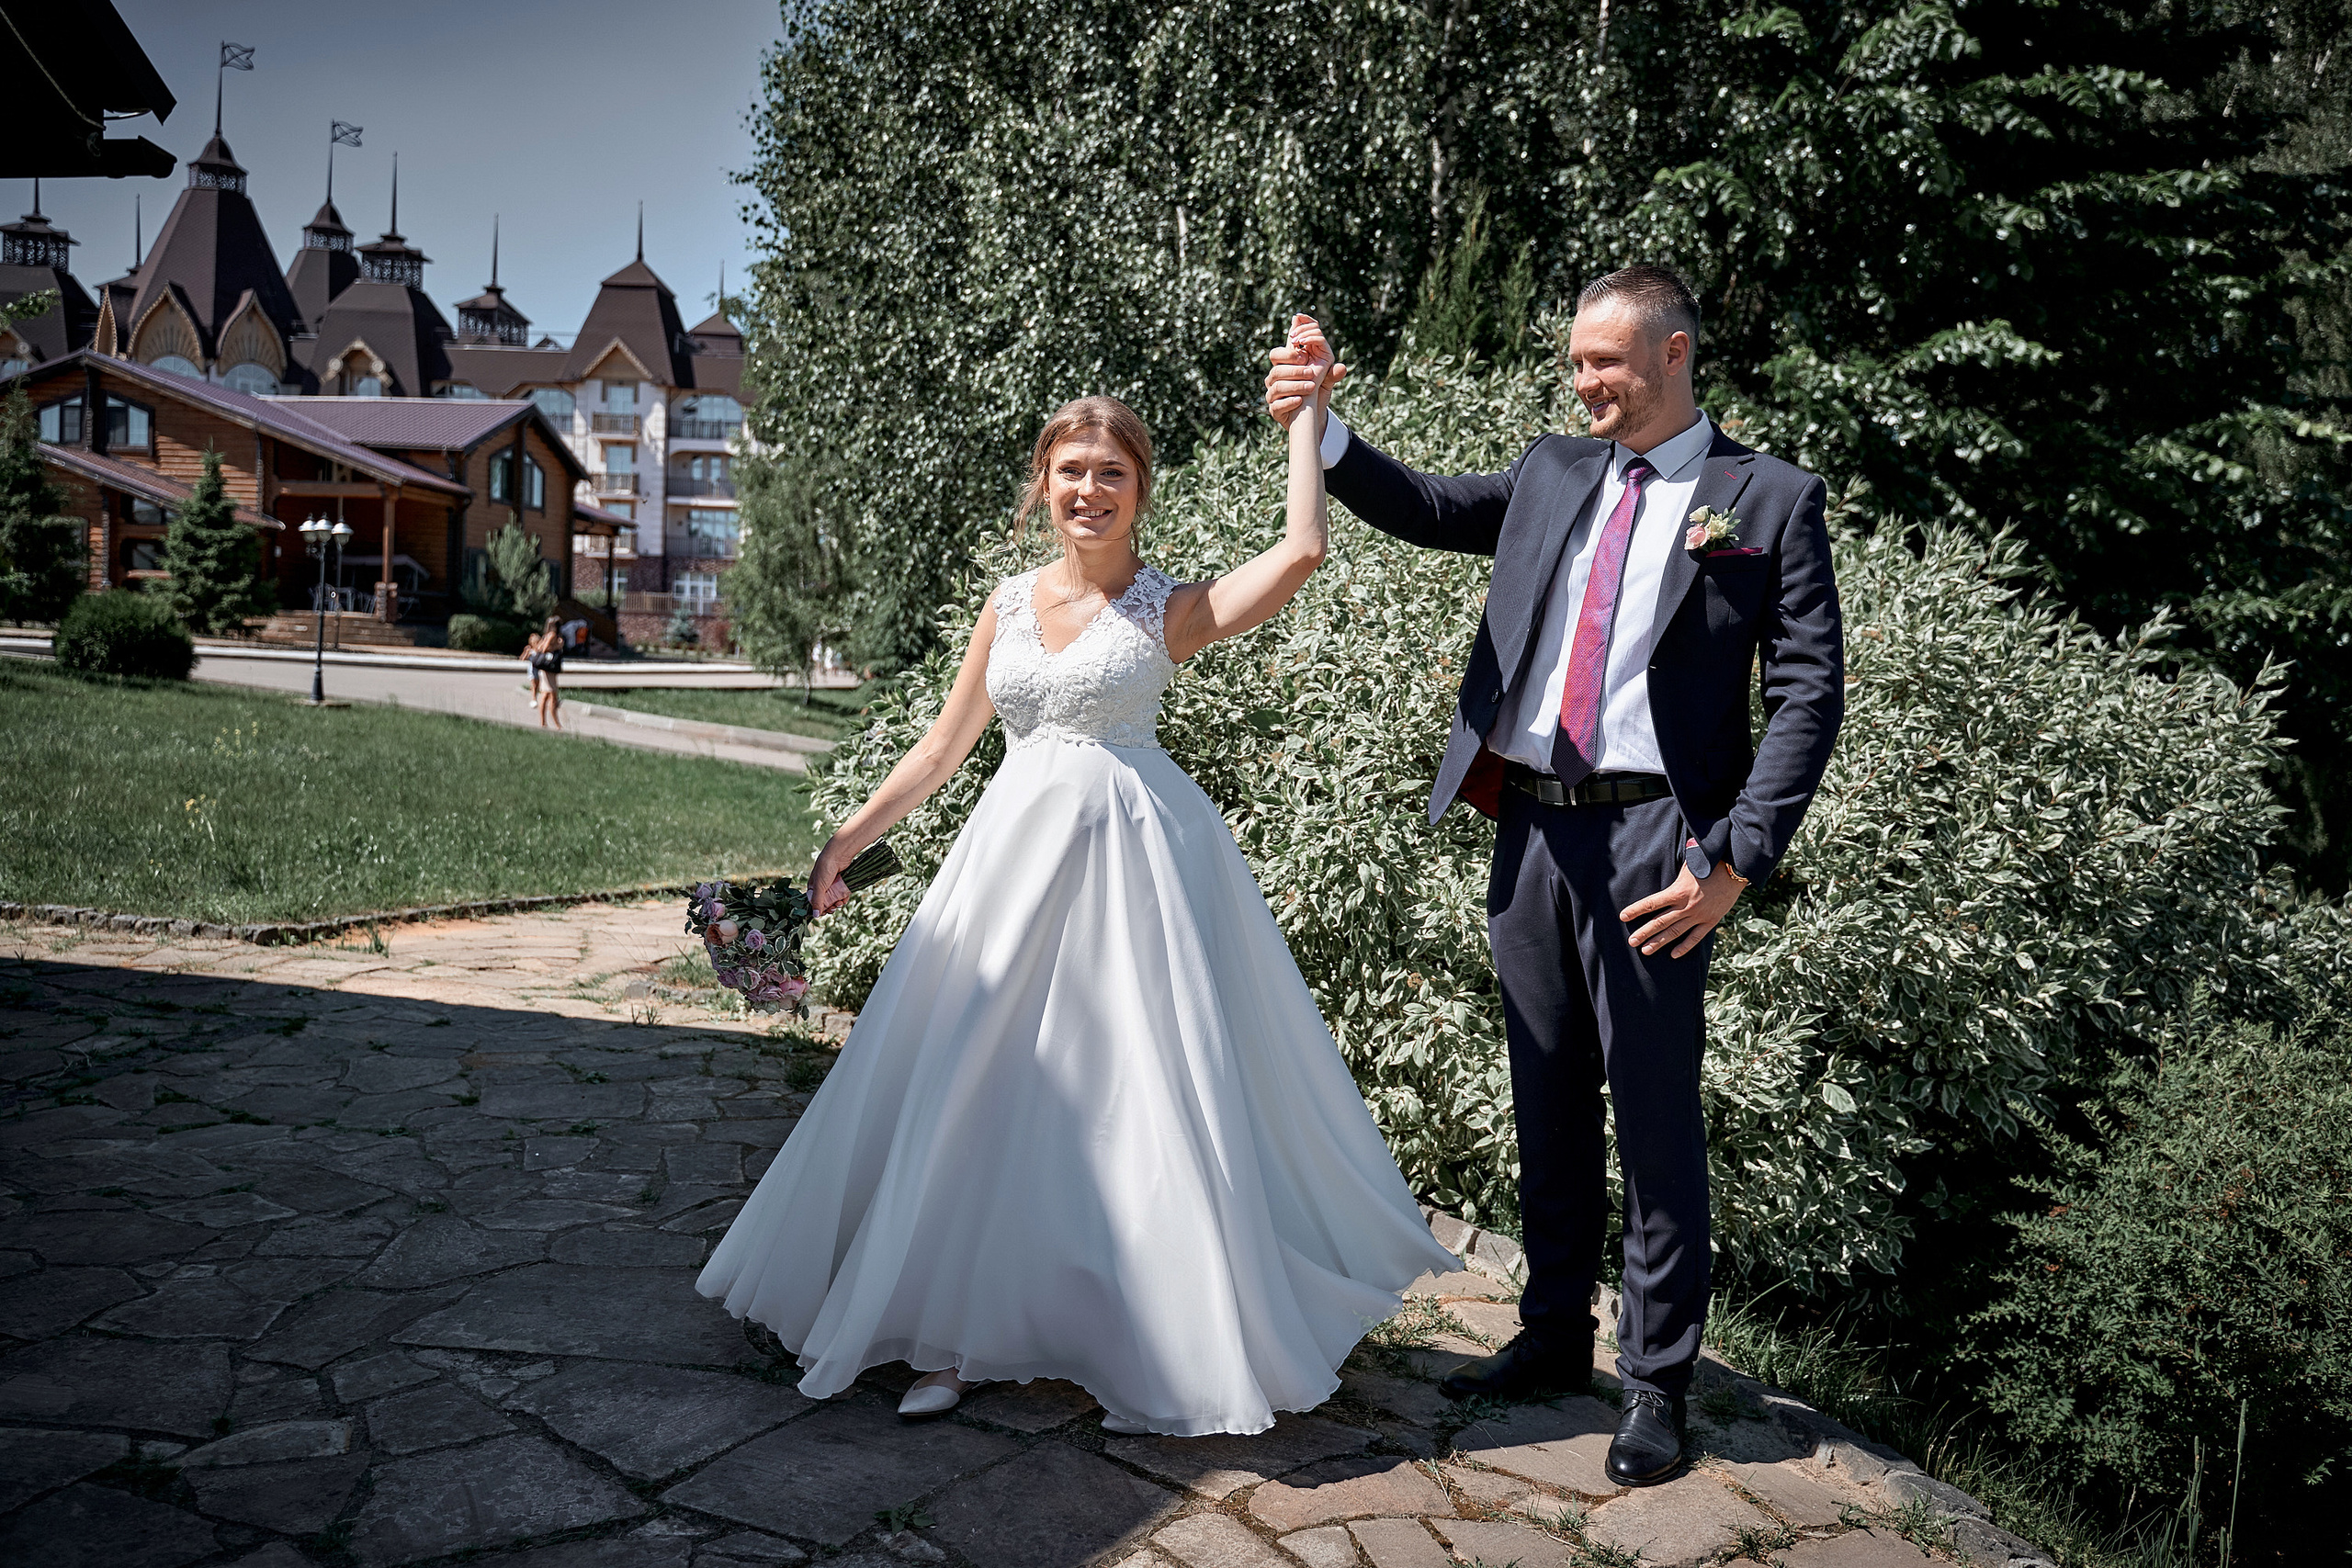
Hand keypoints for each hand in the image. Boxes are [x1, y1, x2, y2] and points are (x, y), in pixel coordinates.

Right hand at [808, 836, 854, 917]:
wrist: (838, 854)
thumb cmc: (825, 868)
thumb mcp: (820, 886)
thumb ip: (818, 901)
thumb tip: (815, 916)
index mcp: (813, 887)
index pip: (815, 902)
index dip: (820, 909)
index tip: (825, 913)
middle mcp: (822, 886)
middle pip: (826, 902)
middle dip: (830, 907)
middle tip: (834, 908)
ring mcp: (832, 885)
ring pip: (835, 899)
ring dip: (837, 903)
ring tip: (840, 903)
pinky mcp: (840, 883)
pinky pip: (842, 894)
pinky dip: (843, 898)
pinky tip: (844, 899)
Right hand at [1265, 313, 1346, 428]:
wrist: (1313, 416)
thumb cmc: (1317, 393)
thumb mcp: (1326, 381)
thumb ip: (1331, 372)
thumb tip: (1342, 367)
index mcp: (1286, 366)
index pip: (1277, 354)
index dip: (1288, 352)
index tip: (1304, 354)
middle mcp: (1276, 379)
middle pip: (1275, 369)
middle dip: (1293, 369)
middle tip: (1310, 372)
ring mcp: (1273, 394)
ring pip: (1277, 387)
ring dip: (1295, 385)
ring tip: (1311, 386)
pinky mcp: (1275, 410)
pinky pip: (1276, 405)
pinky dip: (1289, 402)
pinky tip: (1300, 400)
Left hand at [1619, 859, 1744, 957]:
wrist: (1735, 869)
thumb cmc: (1709, 863)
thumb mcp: (1687, 864)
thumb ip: (1674, 874)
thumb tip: (1660, 867)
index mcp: (1678, 891)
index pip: (1652, 903)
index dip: (1636, 910)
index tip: (1623, 916)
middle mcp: (1686, 906)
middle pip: (1660, 922)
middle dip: (1644, 933)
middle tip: (1631, 942)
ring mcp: (1699, 915)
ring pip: (1675, 932)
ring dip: (1659, 942)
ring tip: (1646, 951)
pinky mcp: (1711, 921)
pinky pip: (1696, 937)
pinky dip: (1684, 947)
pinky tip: (1673, 955)